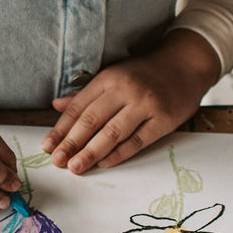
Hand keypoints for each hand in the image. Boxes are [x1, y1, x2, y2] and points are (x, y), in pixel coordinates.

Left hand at [42, 30, 220, 174]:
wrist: (185, 66)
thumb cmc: (144, 73)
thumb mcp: (114, 75)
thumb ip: (86, 93)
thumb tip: (57, 106)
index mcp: (109, 78)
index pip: (79, 107)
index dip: (61, 128)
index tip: (48, 146)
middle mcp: (126, 90)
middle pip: (92, 121)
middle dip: (71, 143)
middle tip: (57, 161)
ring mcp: (146, 105)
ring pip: (112, 133)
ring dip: (91, 152)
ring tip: (75, 167)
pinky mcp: (163, 120)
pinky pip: (137, 141)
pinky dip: (119, 154)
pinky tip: (104, 163)